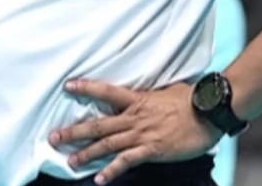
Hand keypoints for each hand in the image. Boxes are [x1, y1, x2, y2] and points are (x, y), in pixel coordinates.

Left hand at [49, 80, 220, 184]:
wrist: (207, 112)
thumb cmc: (191, 99)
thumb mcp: (166, 90)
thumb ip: (150, 94)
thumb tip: (145, 93)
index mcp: (137, 99)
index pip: (106, 92)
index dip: (86, 88)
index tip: (67, 86)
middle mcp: (134, 117)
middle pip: (98, 124)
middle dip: (74, 131)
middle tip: (53, 137)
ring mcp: (141, 134)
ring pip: (107, 144)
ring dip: (87, 153)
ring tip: (70, 161)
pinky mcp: (151, 149)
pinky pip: (127, 161)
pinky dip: (112, 170)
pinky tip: (100, 179)